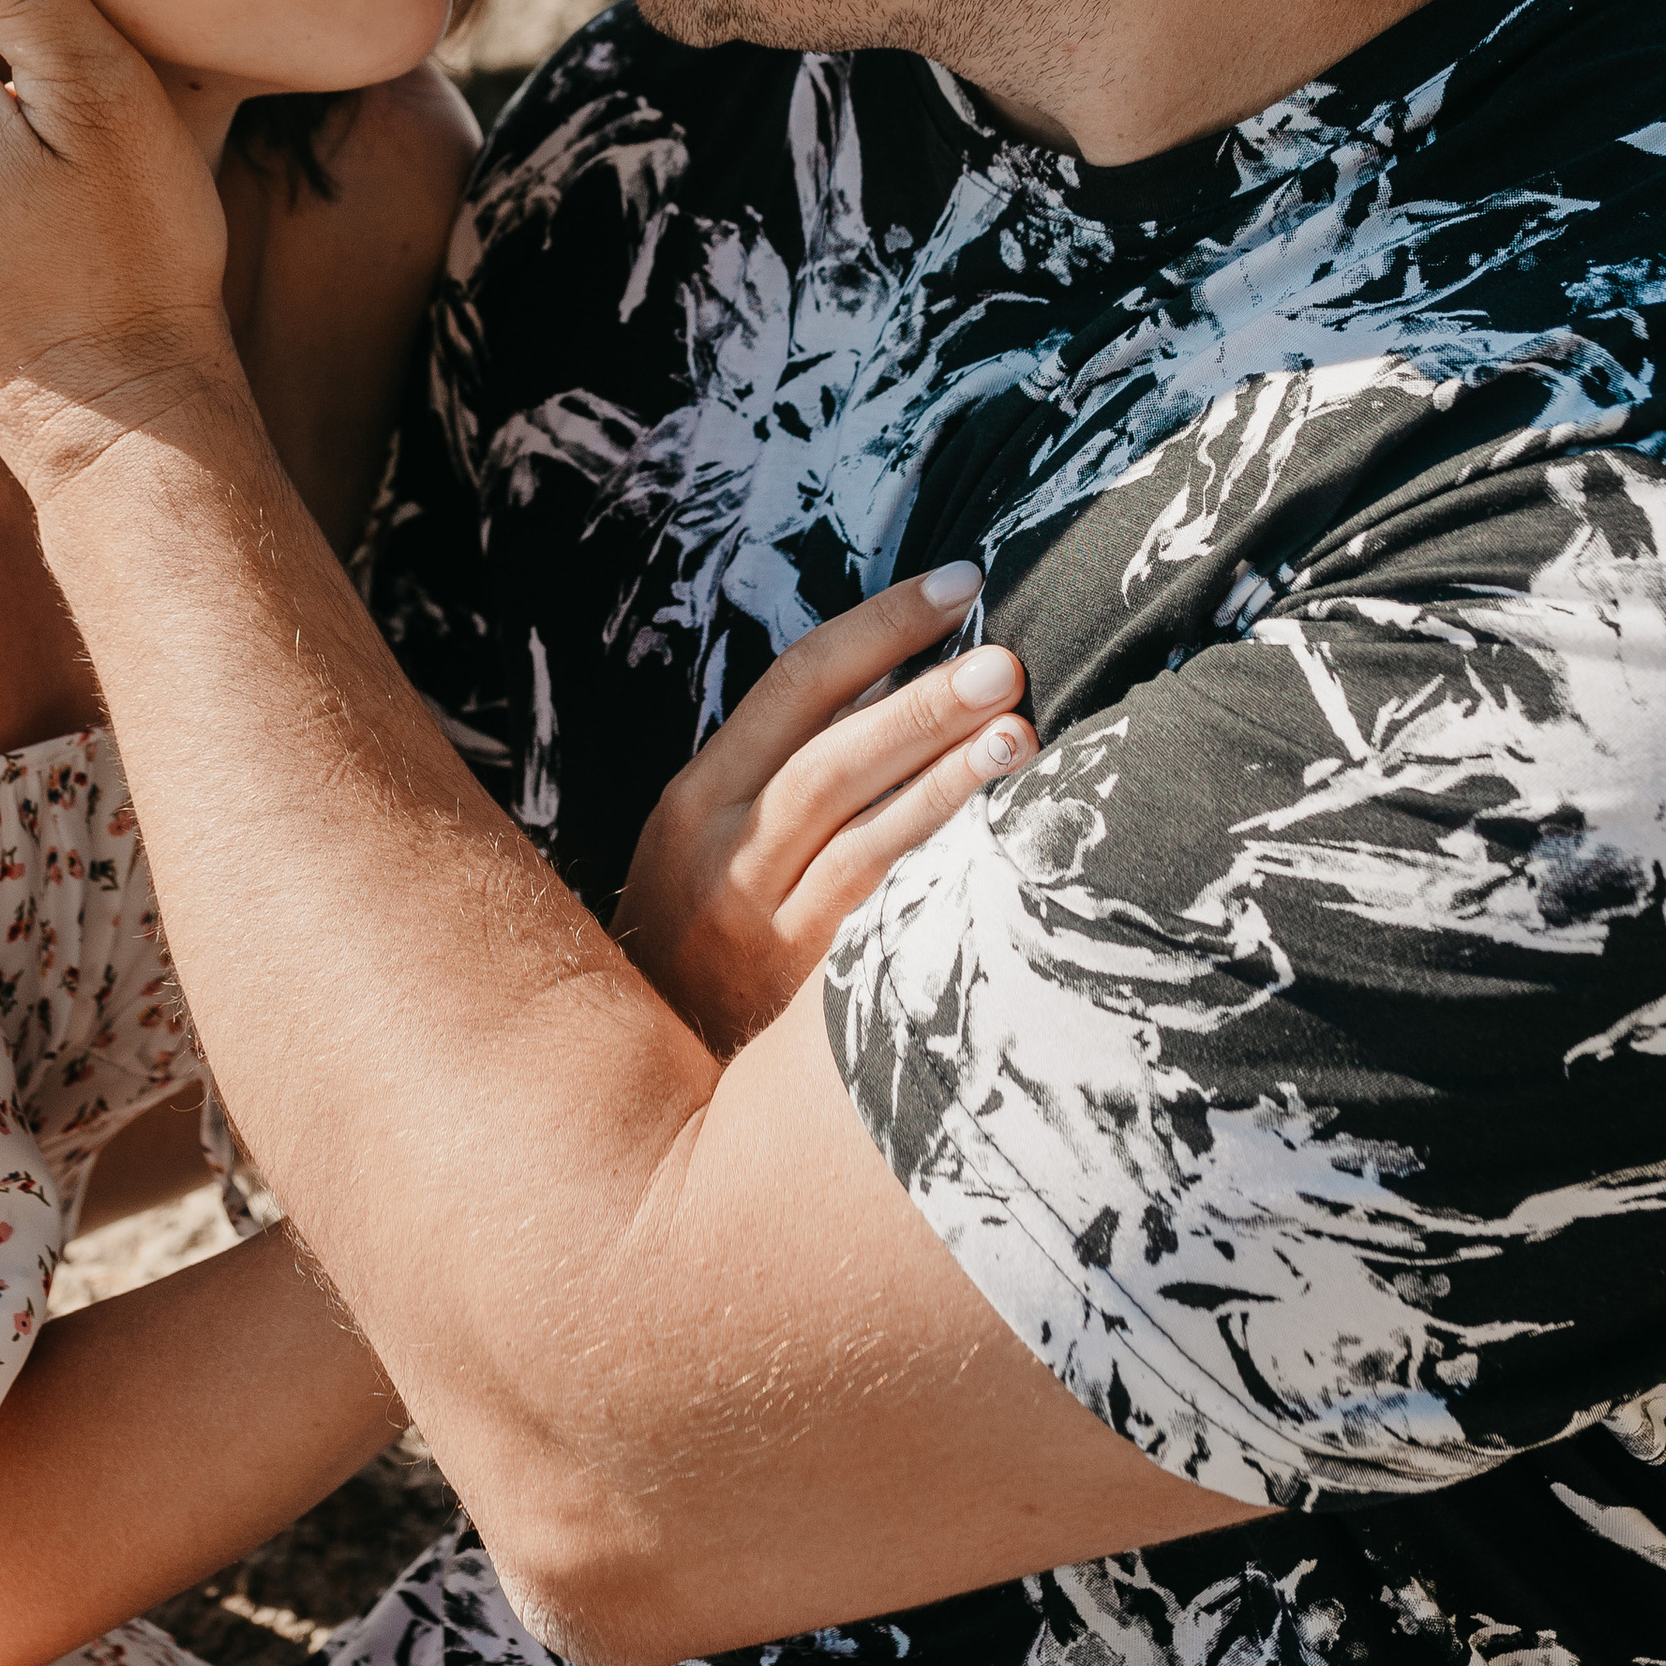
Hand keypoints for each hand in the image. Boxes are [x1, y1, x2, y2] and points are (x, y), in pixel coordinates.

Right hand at [615, 563, 1033, 1055]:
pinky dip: (931, 866)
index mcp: (697, 796)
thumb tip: (903, 676)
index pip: (795, 683)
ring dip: (944, 779)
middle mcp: (720, 851)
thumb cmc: (702, 937)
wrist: (645, 1082)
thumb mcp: (711, 842)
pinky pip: (873, 914)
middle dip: (922, 699)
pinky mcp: (798, 991)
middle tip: (1004, 656)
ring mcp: (759, 925)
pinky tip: (995, 841)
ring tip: (1019, 732)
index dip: (880, 625)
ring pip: (858, 834)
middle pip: (832, 754)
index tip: (960, 583)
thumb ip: (787, 766)